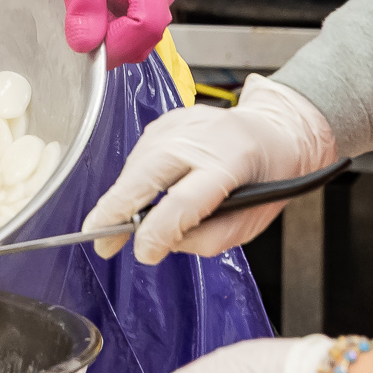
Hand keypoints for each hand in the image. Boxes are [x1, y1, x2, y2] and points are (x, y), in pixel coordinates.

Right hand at [82, 76, 334, 262]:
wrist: (275, 131)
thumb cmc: (267, 178)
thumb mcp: (250, 222)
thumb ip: (208, 239)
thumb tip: (164, 244)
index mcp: (229, 164)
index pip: (182, 202)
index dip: (157, 232)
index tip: (143, 253)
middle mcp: (200, 138)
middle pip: (145, 175)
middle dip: (115, 209)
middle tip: (97, 238)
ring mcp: (180, 123)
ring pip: (136, 165)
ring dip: (123, 195)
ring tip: (117, 221)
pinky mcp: (167, 120)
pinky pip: (140, 154)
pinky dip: (134, 177)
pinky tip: (139, 193)